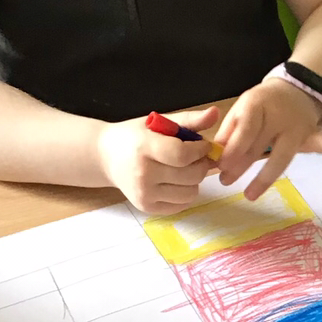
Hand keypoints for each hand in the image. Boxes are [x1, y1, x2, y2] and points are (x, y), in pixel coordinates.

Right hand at [97, 105, 218, 213]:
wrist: (106, 157)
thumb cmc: (135, 136)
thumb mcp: (159, 122)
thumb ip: (189, 120)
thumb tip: (215, 113)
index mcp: (144, 148)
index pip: (183, 154)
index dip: (201, 150)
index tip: (203, 144)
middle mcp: (143, 174)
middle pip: (191, 175)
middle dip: (201, 164)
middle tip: (197, 156)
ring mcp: (145, 194)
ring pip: (191, 193)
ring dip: (195, 180)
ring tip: (185, 168)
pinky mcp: (147, 208)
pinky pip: (182, 205)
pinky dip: (186, 193)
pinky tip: (177, 181)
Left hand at [216, 78, 321, 199]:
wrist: (295, 88)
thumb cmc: (262, 104)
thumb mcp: (242, 109)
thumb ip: (230, 130)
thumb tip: (215, 155)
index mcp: (257, 103)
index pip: (244, 128)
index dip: (231, 148)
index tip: (219, 165)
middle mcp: (278, 114)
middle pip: (259, 144)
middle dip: (241, 165)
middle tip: (225, 181)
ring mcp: (297, 126)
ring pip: (282, 154)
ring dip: (266, 175)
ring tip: (250, 194)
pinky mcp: (311, 134)